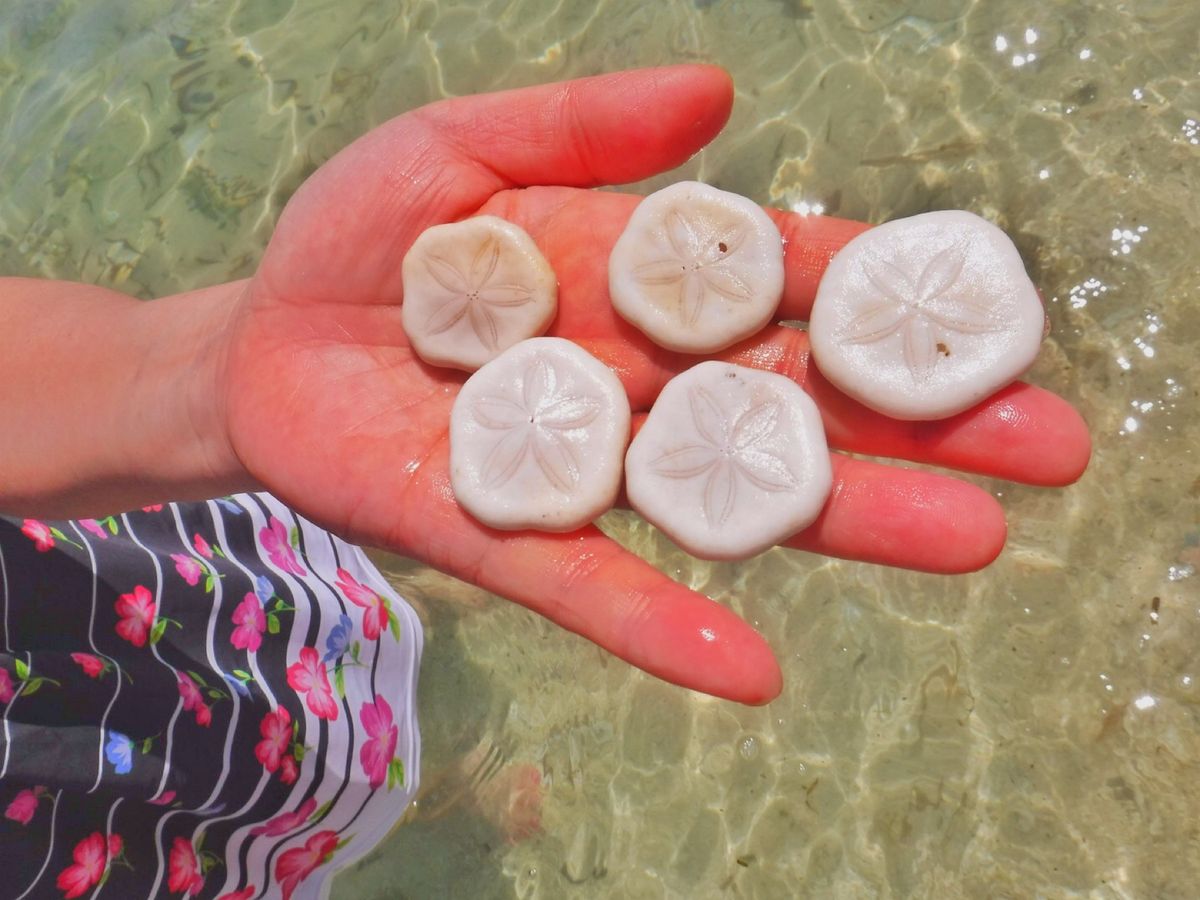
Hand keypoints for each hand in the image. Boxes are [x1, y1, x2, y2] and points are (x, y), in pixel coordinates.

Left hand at [221, 66, 1089, 704]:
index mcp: (634, 279)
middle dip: (915, 423)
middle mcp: (633, 379)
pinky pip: (592, 583)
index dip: (875, 296)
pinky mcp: (502, 533)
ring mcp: (578, 463)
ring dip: (842, 524)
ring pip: (726, 498)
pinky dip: (663, 624)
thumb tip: (721, 92)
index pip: (774, 284)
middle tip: (1046, 448)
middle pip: (790, 402)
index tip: (987, 312)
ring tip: (967, 545)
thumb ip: (579, 126)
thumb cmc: (361, 244)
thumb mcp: (454, 149)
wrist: (260, 345)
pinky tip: (751, 671)